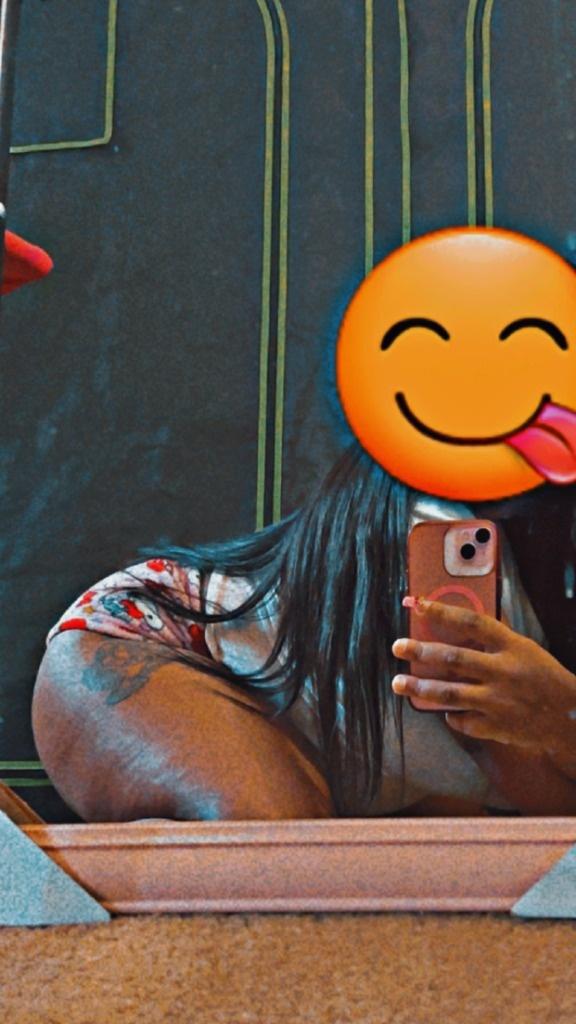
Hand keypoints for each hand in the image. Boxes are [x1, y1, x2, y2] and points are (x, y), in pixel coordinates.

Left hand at [390, 597, 575, 764]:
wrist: (570, 717)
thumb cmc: (544, 677)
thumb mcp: (525, 649)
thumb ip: (494, 641)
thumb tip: (455, 625)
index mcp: (512, 647)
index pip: (472, 623)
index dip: (443, 613)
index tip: (419, 606)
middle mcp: (504, 672)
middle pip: (454, 659)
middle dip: (421, 652)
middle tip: (397, 647)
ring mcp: (498, 702)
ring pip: (450, 693)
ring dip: (420, 688)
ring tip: (398, 683)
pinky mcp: (496, 728)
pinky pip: (462, 721)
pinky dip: (451, 715)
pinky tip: (445, 710)